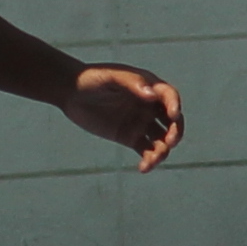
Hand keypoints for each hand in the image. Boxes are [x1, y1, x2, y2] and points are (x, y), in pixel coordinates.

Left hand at [64, 65, 182, 168]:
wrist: (71, 92)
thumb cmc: (92, 79)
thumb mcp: (111, 77)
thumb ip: (132, 83)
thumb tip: (152, 95)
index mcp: (149, 87)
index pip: (169, 96)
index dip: (175, 105)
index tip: (173, 115)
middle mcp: (150, 106)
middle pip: (172, 121)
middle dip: (175, 132)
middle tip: (170, 141)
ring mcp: (141, 123)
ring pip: (161, 140)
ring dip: (163, 151)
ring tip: (152, 160)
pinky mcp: (130, 138)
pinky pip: (146, 152)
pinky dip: (149, 161)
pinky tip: (143, 168)